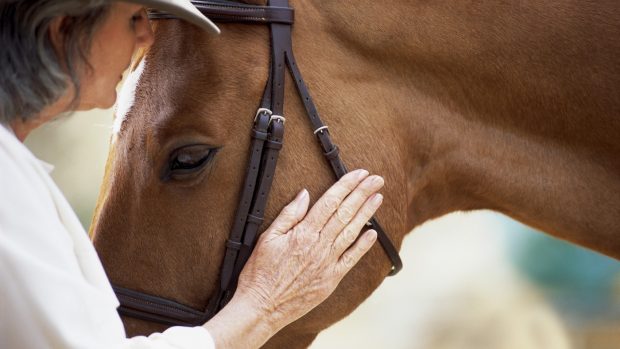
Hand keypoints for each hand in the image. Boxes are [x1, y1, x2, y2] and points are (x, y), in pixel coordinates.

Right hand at [242, 169, 381, 328]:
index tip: (359, 174)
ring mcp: (327, 263)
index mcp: (303, 233)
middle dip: (363, 193)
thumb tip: (305, 194)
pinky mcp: (331, 279)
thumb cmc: (260, 273)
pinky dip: (363, 245)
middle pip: (345, 213)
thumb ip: (289, 215)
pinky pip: (351, 259)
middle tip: (377, 179)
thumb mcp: (267, 238)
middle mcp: (319, 246)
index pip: (330, 202)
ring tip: (378, 197)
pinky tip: (373, 233)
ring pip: (352, 232)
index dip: (346, 185)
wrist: (261, 307)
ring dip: (367, 213)